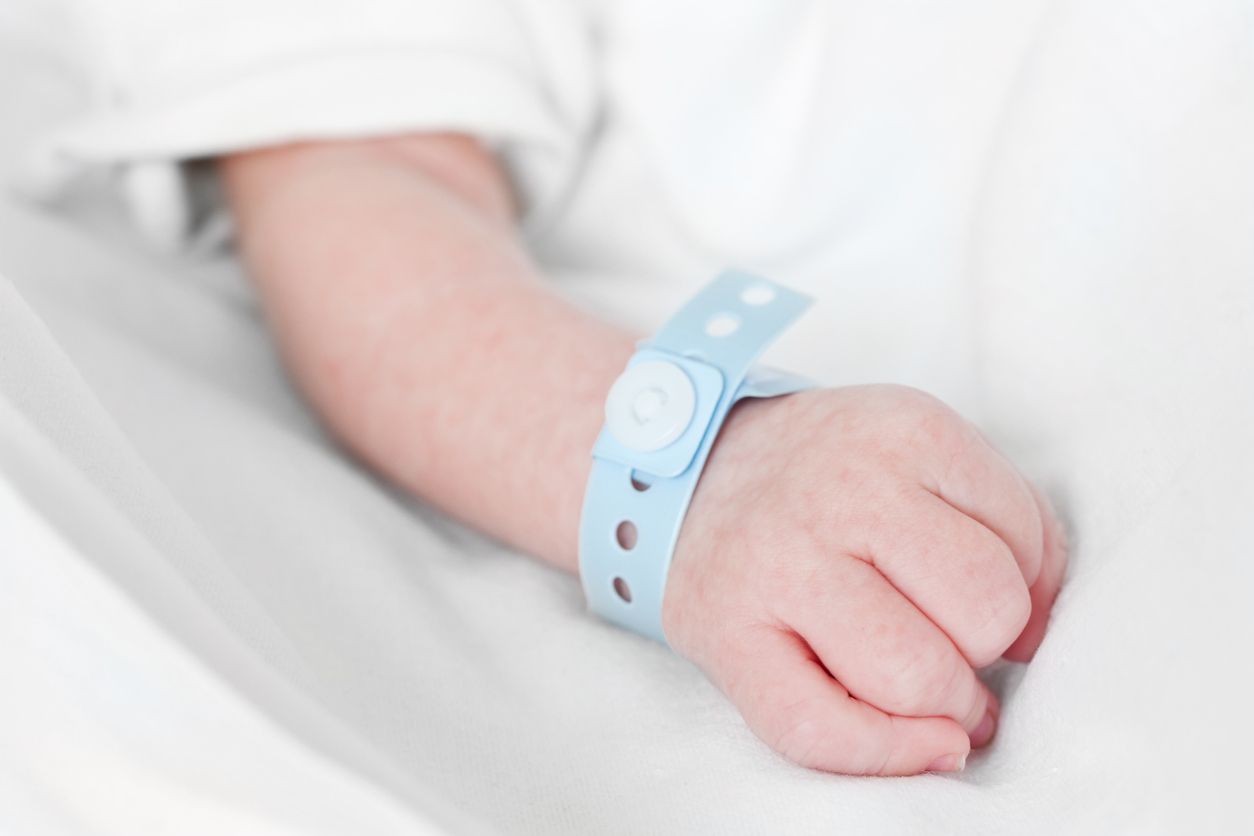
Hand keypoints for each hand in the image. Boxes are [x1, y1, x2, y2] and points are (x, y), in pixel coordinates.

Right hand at [662, 385, 1066, 774]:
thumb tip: (1037, 632)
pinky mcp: (726, 634)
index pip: (1023, 543)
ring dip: (947, 703)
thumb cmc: (827, 477)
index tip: (975, 590)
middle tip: (951, 638)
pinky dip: (890, 755)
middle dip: (984, 643)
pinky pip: (823, 732)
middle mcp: (841, 491)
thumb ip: (1007, 520)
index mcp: (904, 432)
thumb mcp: (921, 451)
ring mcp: (779, 565)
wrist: (691, 474)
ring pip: (917, 675)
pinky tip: (924, 744)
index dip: (1023, 586)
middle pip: (983, 611)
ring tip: (932, 686)